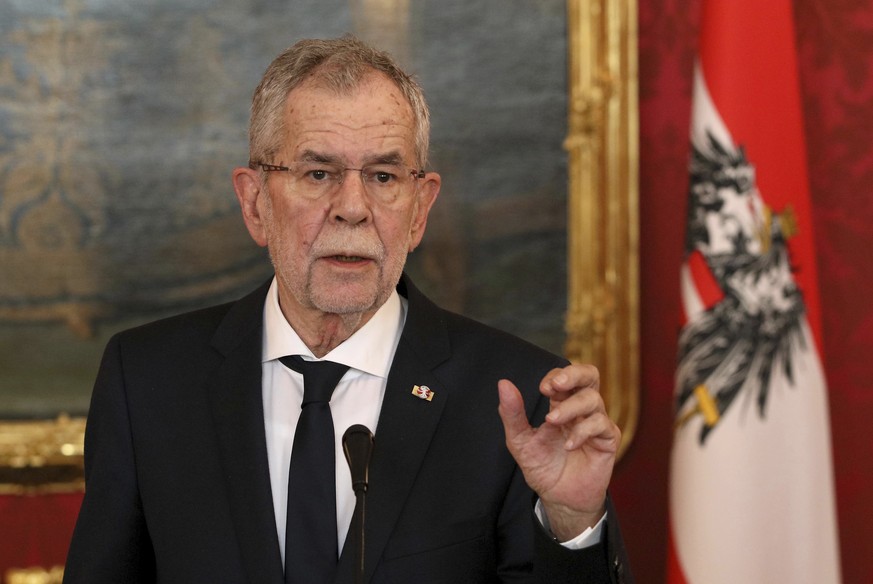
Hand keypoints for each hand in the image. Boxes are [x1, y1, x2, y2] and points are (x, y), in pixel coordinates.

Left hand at [497, 364, 619, 540]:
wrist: (559, 498)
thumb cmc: (542, 467)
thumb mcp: (520, 440)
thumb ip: (512, 414)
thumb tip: (503, 384)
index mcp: (561, 404)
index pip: (564, 377)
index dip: (556, 376)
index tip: (543, 388)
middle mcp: (581, 410)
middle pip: (589, 375)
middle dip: (574, 374)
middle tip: (556, 385)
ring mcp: (596, 423)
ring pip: (593, 399)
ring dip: (571, 407)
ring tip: (552, 421)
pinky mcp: (608, 440)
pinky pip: (601, 424)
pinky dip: (583, 431)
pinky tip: (568, 444)